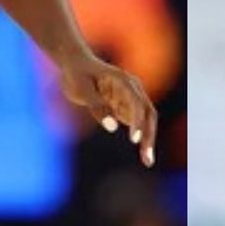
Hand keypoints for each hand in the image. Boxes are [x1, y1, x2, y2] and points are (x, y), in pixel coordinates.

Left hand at [56, 49, 157, 166]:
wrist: (75, 64)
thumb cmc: (77, 74)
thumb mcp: (82, 90)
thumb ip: (97, 107)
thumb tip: (113, 127)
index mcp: (124, 81)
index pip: (137, 104)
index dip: (137, 122)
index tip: (134, 140)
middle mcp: (132, 89)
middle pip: (148, 114)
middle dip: (149, 136)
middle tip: (148, 160)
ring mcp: (130, 98)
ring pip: (145, 121)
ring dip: (147, 140)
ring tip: (147, 161)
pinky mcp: (125, 106)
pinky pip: (136, 124)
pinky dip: (140, 138)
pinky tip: (143, 153)